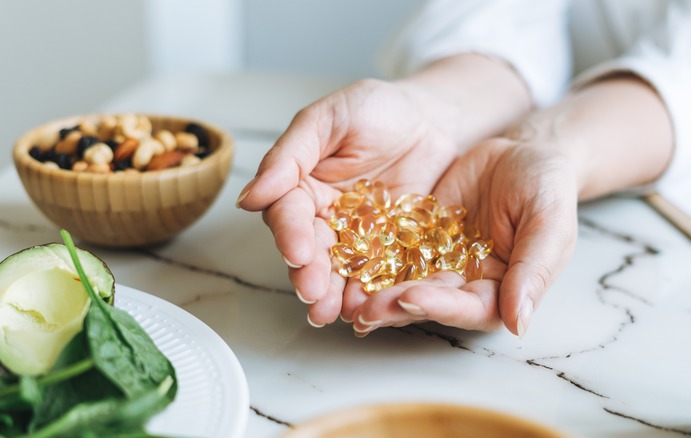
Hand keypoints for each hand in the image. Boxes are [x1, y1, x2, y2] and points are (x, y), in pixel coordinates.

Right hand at [236, 79, 458, 324]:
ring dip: (335, 293)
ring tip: (335, 313)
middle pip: (311, 250)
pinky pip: (380, 271)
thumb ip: (290, 155)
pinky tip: (371, 307)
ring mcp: (358, 235)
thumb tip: (249, 197)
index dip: (290, 234)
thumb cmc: (377, 109)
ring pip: (341, 269)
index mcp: (302, 185)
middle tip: (313, 293)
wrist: (432, 119)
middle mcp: (325, 216)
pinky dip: (374, 290)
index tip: (297, 252)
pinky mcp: (390, 247)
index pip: (288, 214)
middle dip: (309, 273)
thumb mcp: (329, 118)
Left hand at [348, 137, 578, 336]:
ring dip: (375, 292)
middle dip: (396, 306)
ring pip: (403, 281)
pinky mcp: (417, 236)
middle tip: (364, 309)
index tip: (412, 298)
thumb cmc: (547, 187)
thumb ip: (535, 269)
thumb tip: (520, 322)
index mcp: (501, 290)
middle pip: (429, 302)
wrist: (523, 151)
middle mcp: (464, 283)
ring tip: (345, 297)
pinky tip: (344, 259)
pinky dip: (369, 257)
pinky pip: (391, 248)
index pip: (470, 309)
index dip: (441, 306)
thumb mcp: (549, 221)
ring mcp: (438, 261)